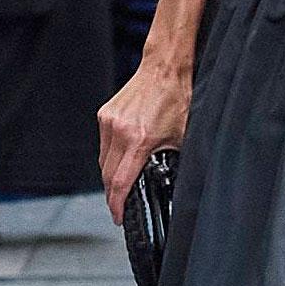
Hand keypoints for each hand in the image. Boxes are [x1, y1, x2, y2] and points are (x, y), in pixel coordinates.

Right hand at [98, 59, 189, 213]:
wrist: (164, 68)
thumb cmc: (177, 98)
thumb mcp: (181, 137)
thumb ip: (172, 161)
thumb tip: (170, 182)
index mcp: (139, 140)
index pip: (121, 182)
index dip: (117, 204)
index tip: (118, 217)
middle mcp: (119, 131)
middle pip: (107, 175)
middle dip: (113, 194)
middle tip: (120, 206)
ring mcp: (108, 121)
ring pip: (102, 161)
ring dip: (110, 176)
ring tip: (121, 184)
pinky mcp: (104, 115)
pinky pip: (103, 145)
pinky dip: (110, 156)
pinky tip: (121, 159)